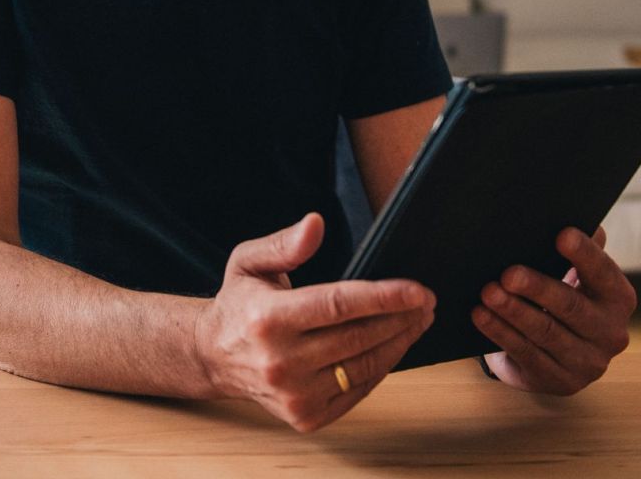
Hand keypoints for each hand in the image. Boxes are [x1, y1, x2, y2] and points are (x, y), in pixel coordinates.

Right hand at [194, 212, 435, 432]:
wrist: (214, 357)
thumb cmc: (239, 304)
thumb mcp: (249, 262)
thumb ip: (284, 244)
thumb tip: (316, 224)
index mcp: (268, 319)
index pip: (338, 305)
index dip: (384, 297)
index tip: (417, 289)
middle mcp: (280, 362)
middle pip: (358, 337)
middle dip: (401, 318)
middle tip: (426, 301)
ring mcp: (294, 395)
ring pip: (364, 367)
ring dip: (399, 343)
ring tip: (418, 321)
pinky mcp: (306, 416)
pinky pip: (357, 391)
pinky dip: (380, 368)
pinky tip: (393, 346)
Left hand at [470, 225, 634, 395]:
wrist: (556, 354)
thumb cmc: (565, 299)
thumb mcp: (576, 276)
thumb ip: (582, 251)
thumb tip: (580, 218)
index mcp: (619, 298)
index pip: (603, 273)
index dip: (584, 255)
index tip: (561, 235)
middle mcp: (611, 333)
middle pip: (571, 306)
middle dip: (537, 288)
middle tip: (508, 273)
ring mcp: (589, 363)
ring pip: (545, 332)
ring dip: (513, 311)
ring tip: (487, 292)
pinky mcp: (561, 382)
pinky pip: (527, 354)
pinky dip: (501, 332)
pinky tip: (481, 316)